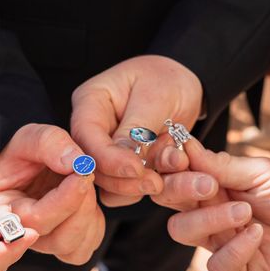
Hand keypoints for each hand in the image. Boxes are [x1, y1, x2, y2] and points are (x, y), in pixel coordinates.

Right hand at [0, 124, 104, 264]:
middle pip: (59, 239)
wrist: (32, 162)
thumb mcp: (29, 137)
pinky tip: (84, 198)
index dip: (65, 199)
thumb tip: (76, 163)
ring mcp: (43, 245)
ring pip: (76, 247)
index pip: (35, 220)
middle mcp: (21, 237)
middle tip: (86, 171)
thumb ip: (49, 143)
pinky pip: (87, 245)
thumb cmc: (24, 154)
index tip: (83, 172)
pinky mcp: (64, 246)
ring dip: (89, 212)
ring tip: (82, 182)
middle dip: (80, 203)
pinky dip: (94, 221)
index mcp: (0, 213)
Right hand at [71, 55, 200, 206]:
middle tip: (157, 182)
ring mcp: (105, 152)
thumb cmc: (167, 79)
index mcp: (90, 102)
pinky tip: (171, 172)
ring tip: (172, 166)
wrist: (184, 87)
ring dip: (140, 186)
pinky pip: (126, 191)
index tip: (137, 169)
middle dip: (126, 180)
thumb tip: (124, 161)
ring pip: (109, 185)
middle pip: (94, 166)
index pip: (85, 136)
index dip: (107, 158)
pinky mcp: (120, 169)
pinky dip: (149, 188)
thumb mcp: (156, 95)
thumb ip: (138, 128)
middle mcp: (92, 130)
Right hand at [153, 139, 269, 270]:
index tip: (179, 157)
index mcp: (208, 182)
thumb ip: (222, 164)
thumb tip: (186, 145)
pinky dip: (236, 249)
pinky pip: (215, 264)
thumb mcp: (261, 172)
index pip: (171, 172)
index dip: (166, 164)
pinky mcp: (231, 266)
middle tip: (209, 185)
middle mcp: (205, 209)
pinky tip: (257, 235)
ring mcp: (215, 238)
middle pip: (166, 199)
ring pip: (181, 230)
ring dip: (210, 219)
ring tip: (245, 212)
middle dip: (180, 188)